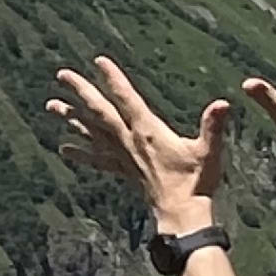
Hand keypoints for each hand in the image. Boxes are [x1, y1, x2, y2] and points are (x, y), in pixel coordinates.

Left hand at [48, 57, 229, 235]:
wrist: (182, 214)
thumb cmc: (197, 182)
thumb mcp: (209, 151)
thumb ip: (213, 126)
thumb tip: (224, 103)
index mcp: (149, 132)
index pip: (127, 99)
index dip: (113, 79)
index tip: (99, 61)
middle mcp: (130, 142)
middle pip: (100, 112)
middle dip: (81, 92)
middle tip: (62, 74)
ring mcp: (124, 157)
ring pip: (92, 133)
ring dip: (72, 118)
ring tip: (52, 105)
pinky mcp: (124, 171)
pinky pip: (97, 159)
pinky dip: (80, 153)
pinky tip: (63, 148)